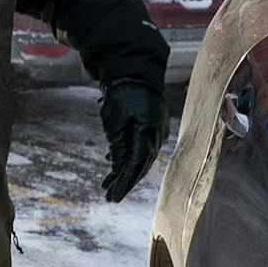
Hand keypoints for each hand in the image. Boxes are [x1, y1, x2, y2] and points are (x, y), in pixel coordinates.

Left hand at [99, 80, 167, 203]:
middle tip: (110, 196)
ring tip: (109, 184)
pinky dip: (130, 157)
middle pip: (141, 165)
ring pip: (142, 158)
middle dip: (125, 182)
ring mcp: (158, 131)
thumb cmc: (121, 92)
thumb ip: (117, 145)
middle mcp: (157, 134)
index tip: (114, 196)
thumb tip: (117, 167)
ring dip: (126, 171)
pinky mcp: (155, 126)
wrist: (136, 70)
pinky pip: (143, 147)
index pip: (136, 165)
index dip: (125, 183)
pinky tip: (115, 163)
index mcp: (147, 132)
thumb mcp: (112, 120)